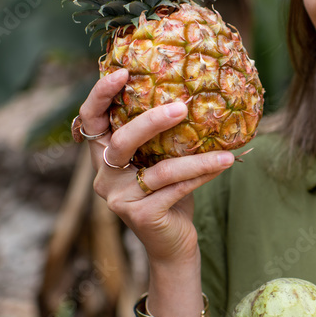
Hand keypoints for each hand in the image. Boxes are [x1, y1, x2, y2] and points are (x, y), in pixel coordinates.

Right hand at [79, 69, 234, 264]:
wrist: (172, 244)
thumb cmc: (169, 194)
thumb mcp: (160, 159)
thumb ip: (163, 134)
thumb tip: (193, 91)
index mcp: (103, 154)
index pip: (90, 118)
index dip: (101, 93)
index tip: (123, 72)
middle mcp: (103, 176)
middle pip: (121, 141)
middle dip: (150, 121)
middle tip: (181, 107)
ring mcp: (118, 198)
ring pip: (158, 170)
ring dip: (195, 159)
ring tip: (225, 152)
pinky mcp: (140, 215)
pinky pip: (176, 189)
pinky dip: (202, 175)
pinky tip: (223, 164)